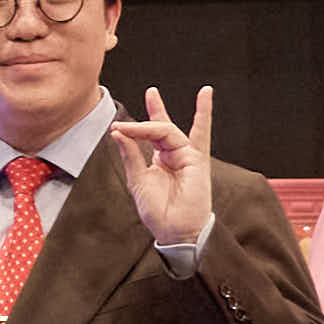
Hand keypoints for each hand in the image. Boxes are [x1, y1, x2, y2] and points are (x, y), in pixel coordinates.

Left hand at [114, 86, 221, 249]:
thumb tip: (118, 132)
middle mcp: (173, 155)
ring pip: (167, 131)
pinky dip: (204, 113)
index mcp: (159, 161)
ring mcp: (186, 156)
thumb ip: (131, 155)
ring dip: (151, 124)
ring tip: (140, 113)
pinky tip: (205, 93)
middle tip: (146, 97)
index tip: (117, 126)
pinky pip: (201, 133)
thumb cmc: (158, 211)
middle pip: (159, 128)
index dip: (135, 126)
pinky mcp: (197, 160)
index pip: (148, 135)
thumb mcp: (138, 180)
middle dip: (150, 115)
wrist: (175, 230)